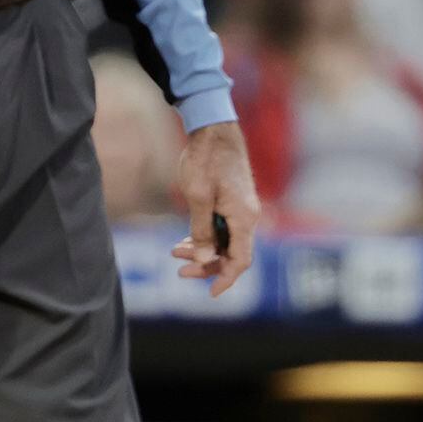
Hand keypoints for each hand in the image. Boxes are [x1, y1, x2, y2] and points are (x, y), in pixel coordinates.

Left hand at [171, 121, 258, 297]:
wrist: (213, 129)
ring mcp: (241, 209)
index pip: (241, 260)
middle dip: (206, 265)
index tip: (211, 292)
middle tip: (180, 271)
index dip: (226, 278)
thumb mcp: (198, 197)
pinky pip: (222, 227)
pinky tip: (185, 240)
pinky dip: (205, 235)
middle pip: (231, 253)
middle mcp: (247, 216)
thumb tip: (204, 259)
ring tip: (175, 253)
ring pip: (225, 241)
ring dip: (202, 250)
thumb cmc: (206, 160)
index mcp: (244, 218)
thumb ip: (202, 230)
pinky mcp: (232, 202)